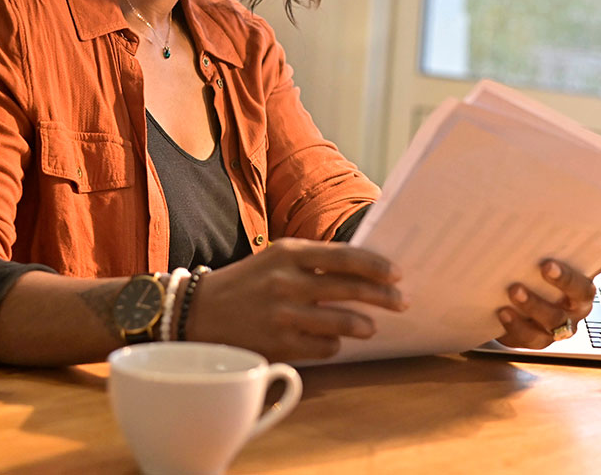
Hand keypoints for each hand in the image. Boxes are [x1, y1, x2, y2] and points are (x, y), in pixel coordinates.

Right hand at [183, 238, 404, 361]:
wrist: (199, 311)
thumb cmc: (248, 282)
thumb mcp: (277, 258)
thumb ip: (315, 261)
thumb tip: (364, 270)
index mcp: (289, 252)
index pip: (345, 256)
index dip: (376, 265)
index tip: (396, 273)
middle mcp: (287, 281)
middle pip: (350, 288)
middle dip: (383, 296)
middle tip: (401, 301)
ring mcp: (282, 314)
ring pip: (341, 322)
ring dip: (364, 324)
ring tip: (371, 327)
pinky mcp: (278, 344)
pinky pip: (323, 348)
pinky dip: (333, 345)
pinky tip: (333, 342)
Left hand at [495, 258, 600, 348]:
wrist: (522, 293)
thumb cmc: (543, 272)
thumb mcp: (555, 258)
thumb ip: (569, 248)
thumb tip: (588, 233)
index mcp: (581, 293)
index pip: (582, 288)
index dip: (567, 279)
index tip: (547, 265)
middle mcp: (571, 314)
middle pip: (564, 312)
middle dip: (543, 298)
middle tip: (521, 282)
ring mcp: (553, 330)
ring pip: (547, 326)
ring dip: (530, 308)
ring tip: (512, 291)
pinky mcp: (533, 339)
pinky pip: (527, 338)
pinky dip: (515, 325)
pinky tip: (502, 311)